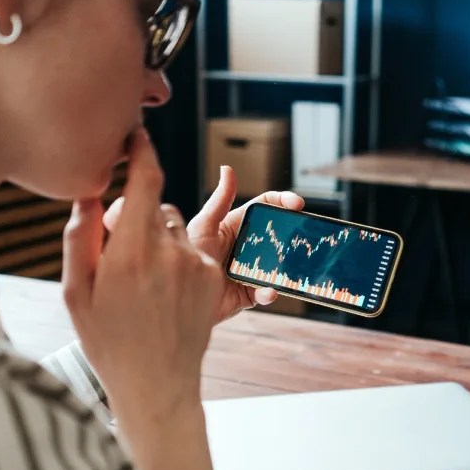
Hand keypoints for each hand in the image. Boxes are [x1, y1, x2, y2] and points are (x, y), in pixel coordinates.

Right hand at [62, 126, 222, 424]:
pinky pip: (196, 247)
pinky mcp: (215, 277)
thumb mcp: (74, 292)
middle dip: (136, 217)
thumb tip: (87, 194)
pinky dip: (179, 257)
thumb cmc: (107, 341)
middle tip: (118, 255)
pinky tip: (163, 292)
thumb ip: (79, 237)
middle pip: (155, 206)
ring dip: (159, 238)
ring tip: (142, 283)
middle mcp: (170, 252)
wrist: (157, 385)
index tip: (136, 135)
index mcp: (130, 252)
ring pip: (176, 227)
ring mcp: (198, 265)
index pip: (145, 181)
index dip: (142, 151)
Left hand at [104, 165, 304, 323]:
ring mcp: (248, 270)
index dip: (280, 201)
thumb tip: (227, 170)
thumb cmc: (177, 257)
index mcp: (233, 227)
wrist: (164, 299)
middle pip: (277, 234)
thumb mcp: (200, 226)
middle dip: (293, 232)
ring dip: (285, 265)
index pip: (263, 208)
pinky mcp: (247, 295)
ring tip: (288, 266)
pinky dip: (268, 292)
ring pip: (277, 264)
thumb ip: (215, 202)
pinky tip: (266, 291)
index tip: (295, 202)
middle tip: (305, 232)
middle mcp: (244, 247)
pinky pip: (265, 292)